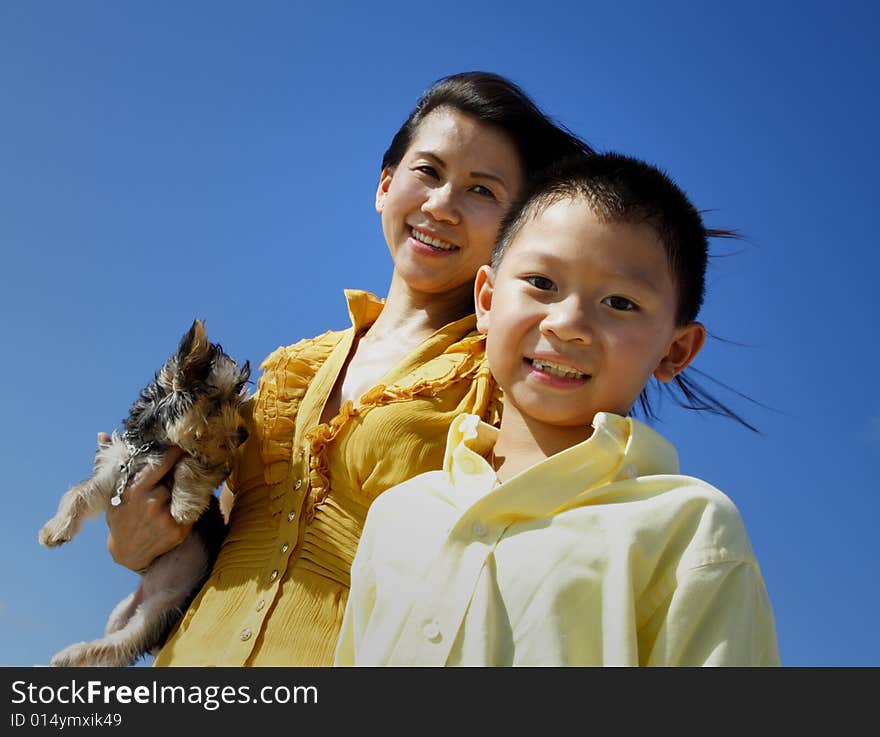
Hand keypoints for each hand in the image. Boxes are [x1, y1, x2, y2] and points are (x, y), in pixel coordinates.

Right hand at [103, 433, 191, 571]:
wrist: (128, 551)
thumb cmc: (121, 514)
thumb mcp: (114, 490)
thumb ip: (113, 463)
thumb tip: (103, 433)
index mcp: (135, 489)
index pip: (161, 463)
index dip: (174, 452)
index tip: (182, 444)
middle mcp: (151, 502)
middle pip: (177, 476)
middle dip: (182, 471)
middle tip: (190, 462)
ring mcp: (166, 517)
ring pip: (186, 491)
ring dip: (188, 486)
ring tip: (187, 485)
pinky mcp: (179, 530)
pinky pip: (193, 508)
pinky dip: (193, 504)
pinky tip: (187, 503)